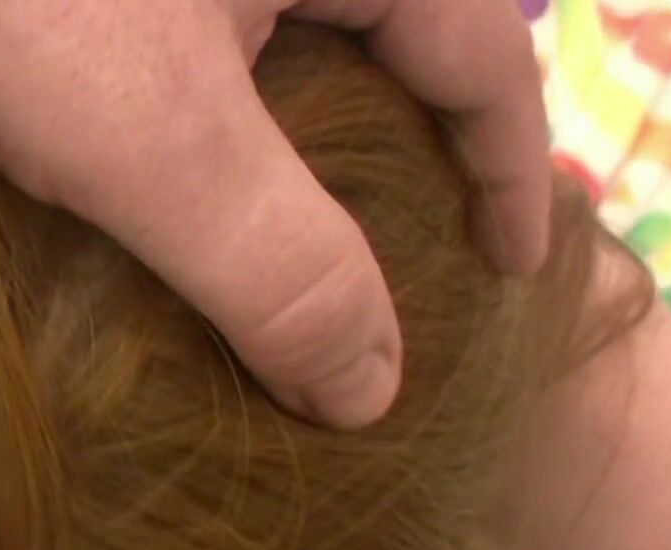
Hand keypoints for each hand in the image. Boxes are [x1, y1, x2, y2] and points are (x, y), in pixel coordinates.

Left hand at [0, 0, 549, 429]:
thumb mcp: (155, 143)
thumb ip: (282, 267)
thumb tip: (376, 392)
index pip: (482, 48)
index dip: (508, 171)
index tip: (515, 273)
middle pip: (394, 29)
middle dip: (410, 151)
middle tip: (413, 269)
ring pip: (293, 27)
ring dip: (305, 133)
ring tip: (305, 244)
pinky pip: (208, 25)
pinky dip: (219, 104)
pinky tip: (184, 175)